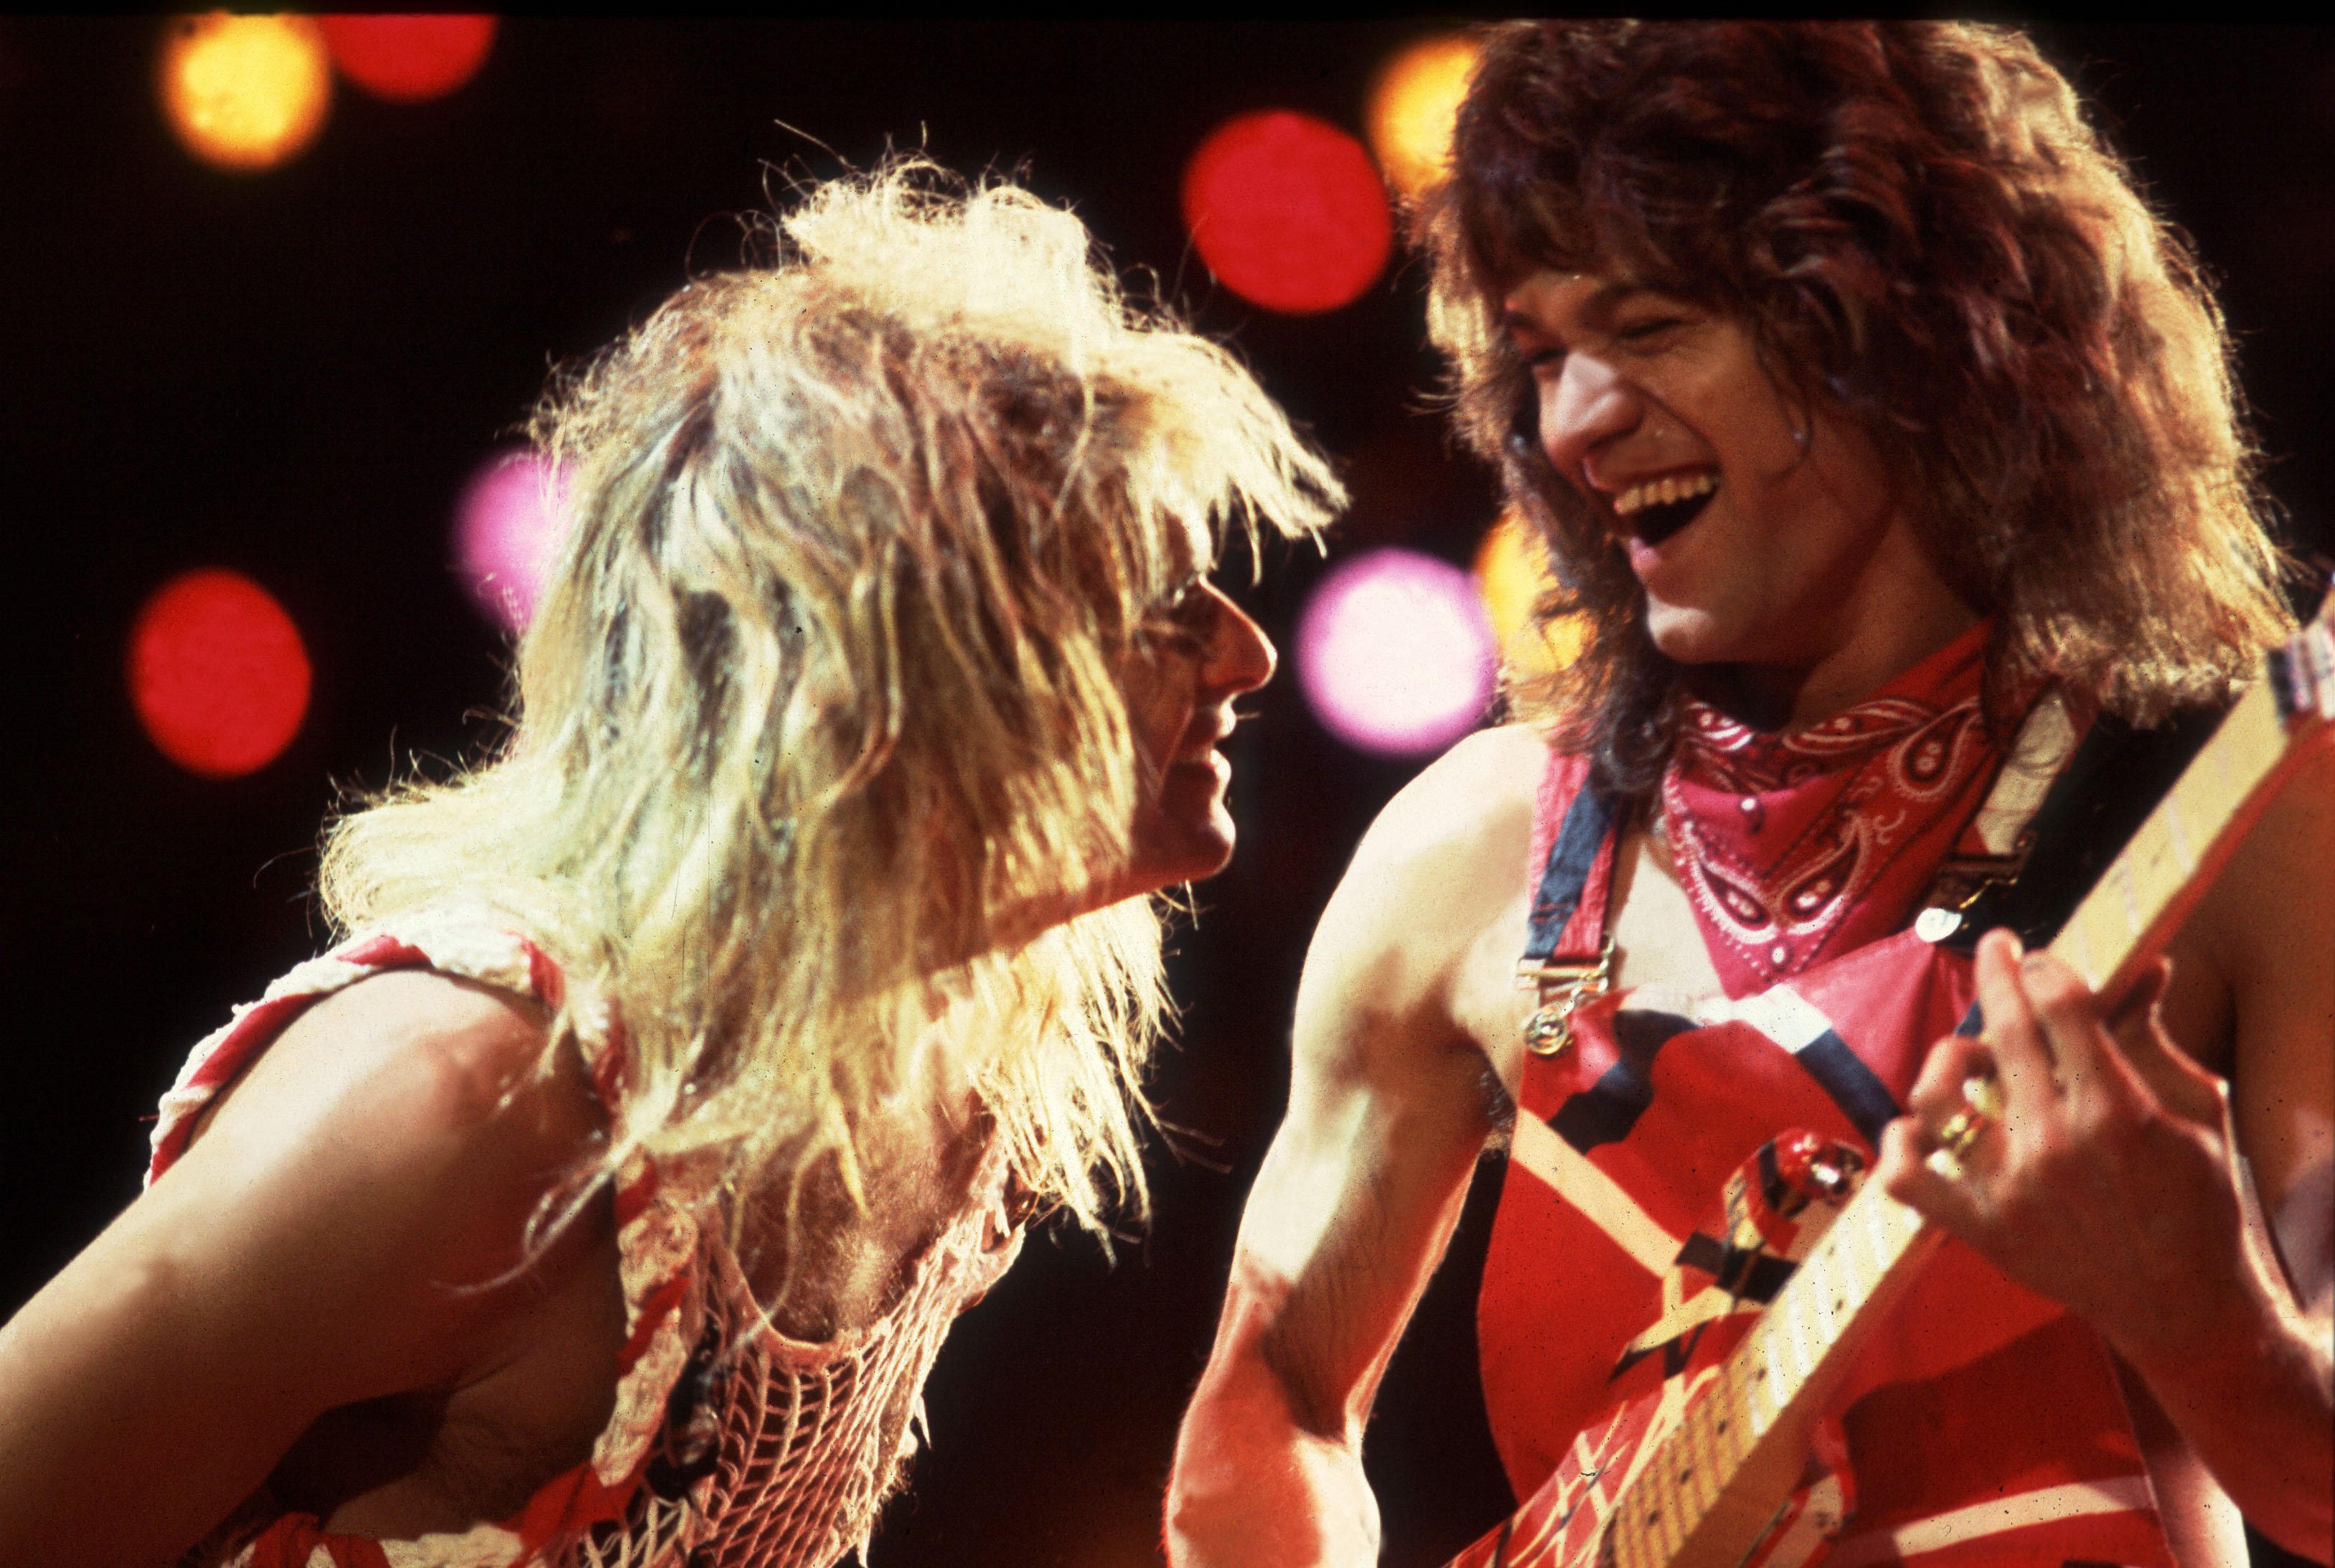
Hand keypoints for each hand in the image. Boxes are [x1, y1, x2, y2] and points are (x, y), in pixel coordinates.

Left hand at [1877, 929, 2251, 1369]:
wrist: (2181, 1304)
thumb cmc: (2196, 1203)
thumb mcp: (2194, 1114)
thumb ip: (2150, 1041)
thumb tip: (2143, 967)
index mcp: (2115, 1111)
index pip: (2061, 1004)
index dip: (2046, 967)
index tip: (2039, 957)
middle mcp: (2054, 1146)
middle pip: (2003, 1033)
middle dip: (1998, 973)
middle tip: (1997, 950)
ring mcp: (2008, 1191)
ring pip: (1937, 1097)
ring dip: (1947, 1060)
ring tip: (1967, 1054)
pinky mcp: (1979, 1230)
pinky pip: (1906, 1178)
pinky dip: (1899, 1145)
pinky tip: (1919, 1127)